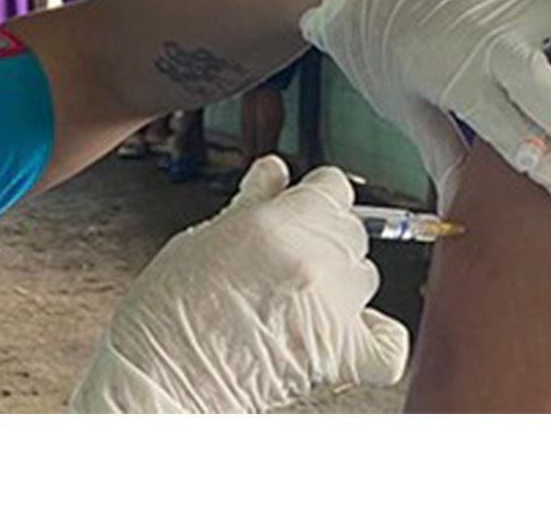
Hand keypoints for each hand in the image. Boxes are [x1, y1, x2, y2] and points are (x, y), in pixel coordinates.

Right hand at [69, 157, 407, 412]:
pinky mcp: (340, 356)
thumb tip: (273, 173)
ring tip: (300, 300)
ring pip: (366, 276)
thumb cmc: (167, 312)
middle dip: (325, 238)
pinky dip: (377, 339)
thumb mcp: (201, 238)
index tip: (303, 206)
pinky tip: (351, 332)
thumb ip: (251, 203)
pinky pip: (388, 345)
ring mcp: (332, 308)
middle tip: (286, 260)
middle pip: (352, 230)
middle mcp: (313, 260)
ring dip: (342, 283)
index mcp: (277, 224)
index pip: (334, 187)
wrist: (162, 378)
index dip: (316, 196)